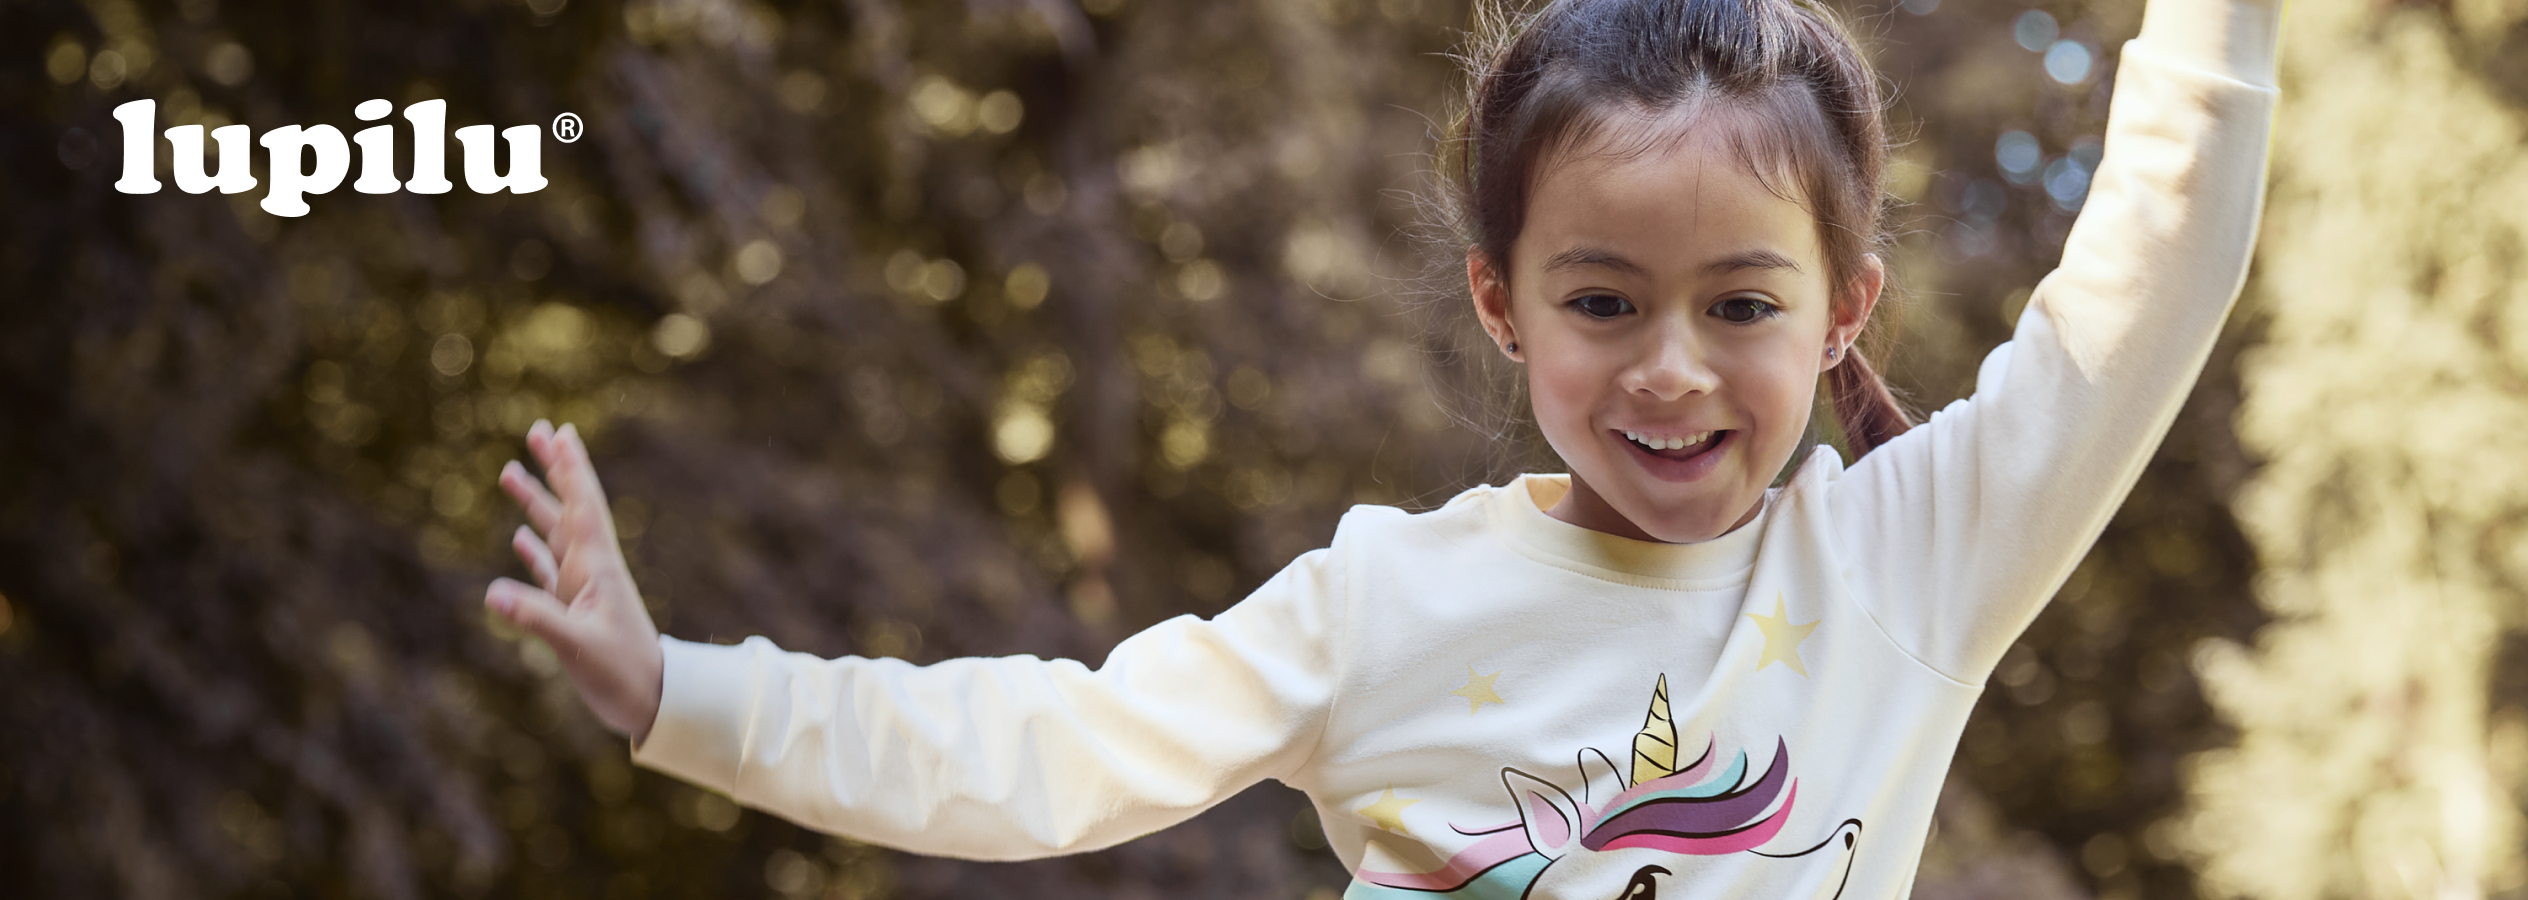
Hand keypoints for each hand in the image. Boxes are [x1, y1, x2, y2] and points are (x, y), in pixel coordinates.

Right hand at [485, 420, 664, 744]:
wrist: (653, 701)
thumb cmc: (623, 674)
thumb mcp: (577, 647)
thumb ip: (536, 619)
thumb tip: (492, 593)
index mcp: (597, 568)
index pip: (582, 506)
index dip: (570, 469)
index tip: (561, 432)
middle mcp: (591, 569)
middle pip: (569, 507)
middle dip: (554, 469)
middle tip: (538, 429)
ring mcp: (583, 588)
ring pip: (555, 534)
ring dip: (536, 503)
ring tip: (510, 471)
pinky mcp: (575, 610)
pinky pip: (550, 570)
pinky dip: (535, 551)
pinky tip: (520, 537)